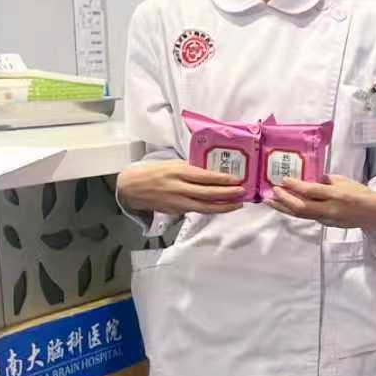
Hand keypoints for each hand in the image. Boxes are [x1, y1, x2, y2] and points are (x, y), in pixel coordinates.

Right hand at [116, 159, 245, 215]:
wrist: (132, 187)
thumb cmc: (156, 172)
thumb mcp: (173, 164)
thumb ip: (192, 167)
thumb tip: (214, 168)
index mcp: (178, 172)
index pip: (204, 177)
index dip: (222, 179)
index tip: (236, 179)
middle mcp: (179, 188)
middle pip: (207, 194)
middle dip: (227, 194)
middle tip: (242, 192)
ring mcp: (177, 202)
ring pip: (204, 207)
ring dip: (223, 207)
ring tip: (238, 204)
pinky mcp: (176, 211)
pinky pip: (197, 210)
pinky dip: (211, 209)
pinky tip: (223, 207)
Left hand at [269, 175, 375, 229]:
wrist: (374, 214)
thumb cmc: (361, 193)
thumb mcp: (344, 181)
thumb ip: (326, 180)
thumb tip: (309, 179)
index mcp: (336, 194)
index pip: (311, 191)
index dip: (295, 186)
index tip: (283, 179)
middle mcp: (330, 208)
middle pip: (301, 207)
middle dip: (284, 199)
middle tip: (274, 190)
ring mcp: (327, 218)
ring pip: (301, 215)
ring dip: (284, 208)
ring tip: (271, 201)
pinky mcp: (326, 224)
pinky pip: (307, 216)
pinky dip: (294, 211)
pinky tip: (286, 206)